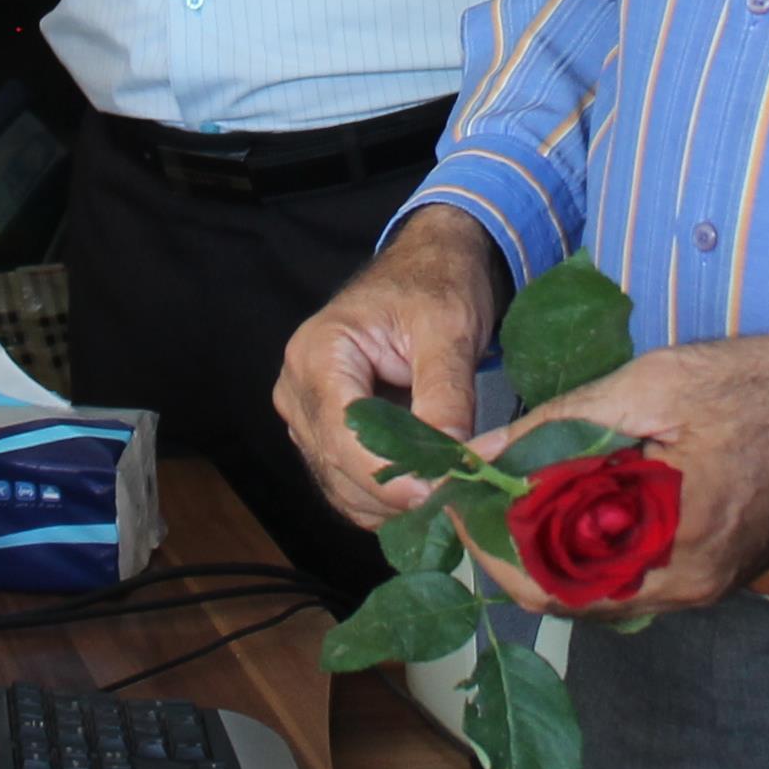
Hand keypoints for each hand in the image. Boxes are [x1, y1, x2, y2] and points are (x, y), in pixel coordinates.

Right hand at [275, 207, 504, 530]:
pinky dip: (392, 498)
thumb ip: (446, 396)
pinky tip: (434, 486)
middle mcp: (298, 391)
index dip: (390, 474)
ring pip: (345, 489)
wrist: (429, 268)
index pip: (342, 435)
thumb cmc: (436, 285)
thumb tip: (453, 461)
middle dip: (404, 488)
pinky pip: (352, 488)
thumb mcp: (449, 330)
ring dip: (400, 501)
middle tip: (469, 489)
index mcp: (317, 354)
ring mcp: (308, 419)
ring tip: (459, 485)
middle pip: (340, 469)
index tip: (443, 491)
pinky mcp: (327, 438)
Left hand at [458, 329, 768, 616]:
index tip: (453, 492)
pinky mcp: (709, 574)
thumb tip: (478, 454)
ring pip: (590, 589)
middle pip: (560, 593)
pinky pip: (627, 578)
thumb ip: (559, 428)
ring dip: (542, 546)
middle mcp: (683, 585)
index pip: (541, 576)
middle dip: (505, 545)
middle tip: (475, 487)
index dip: (484, 538)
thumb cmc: (765, 387)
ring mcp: (699, 586)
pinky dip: (586, 546)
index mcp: (669, 546)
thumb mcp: (653, 386)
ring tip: (513, 486)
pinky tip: (570, 498)